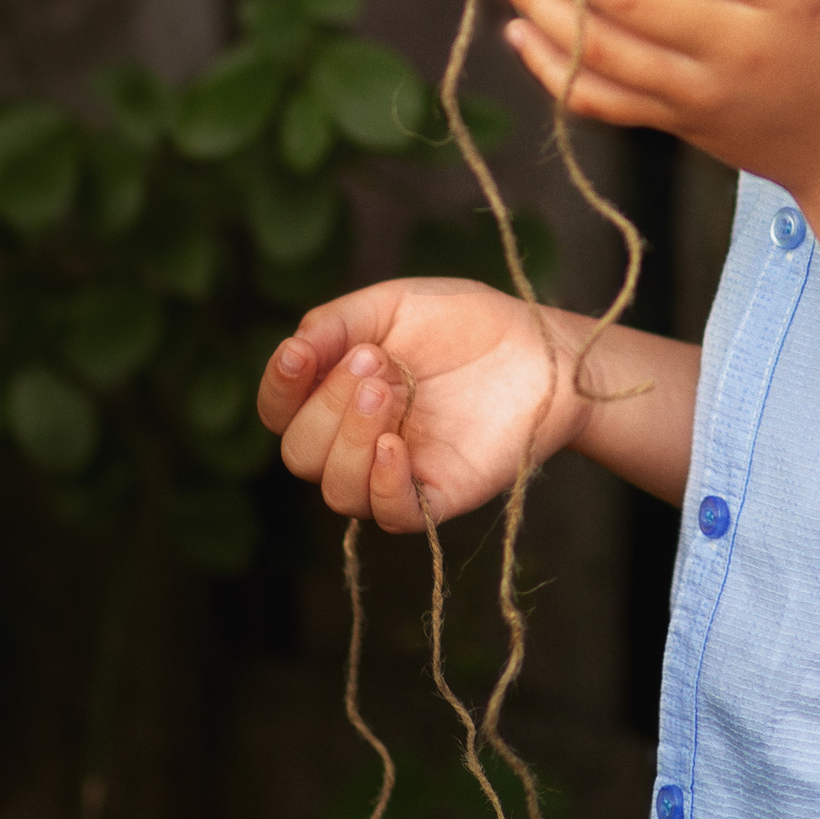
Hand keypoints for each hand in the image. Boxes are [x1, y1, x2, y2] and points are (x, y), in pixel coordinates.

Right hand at [256, 278, 595, 530]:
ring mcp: (395, 471)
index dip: (278, 388)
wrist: (541, 346)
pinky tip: (391, 445)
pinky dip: (381, 485)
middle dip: (325, 405)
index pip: (280, 410)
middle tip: (372, 362)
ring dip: (348, 440)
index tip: (299, 354)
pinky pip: (391, 514)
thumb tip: (290, 349)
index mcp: (338, 394)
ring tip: (386, 390)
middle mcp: (357, 439)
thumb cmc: (466, 323)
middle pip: (300, 453)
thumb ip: (338, 322)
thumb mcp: (396, 304)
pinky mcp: (437, 494)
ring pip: (336, 489)